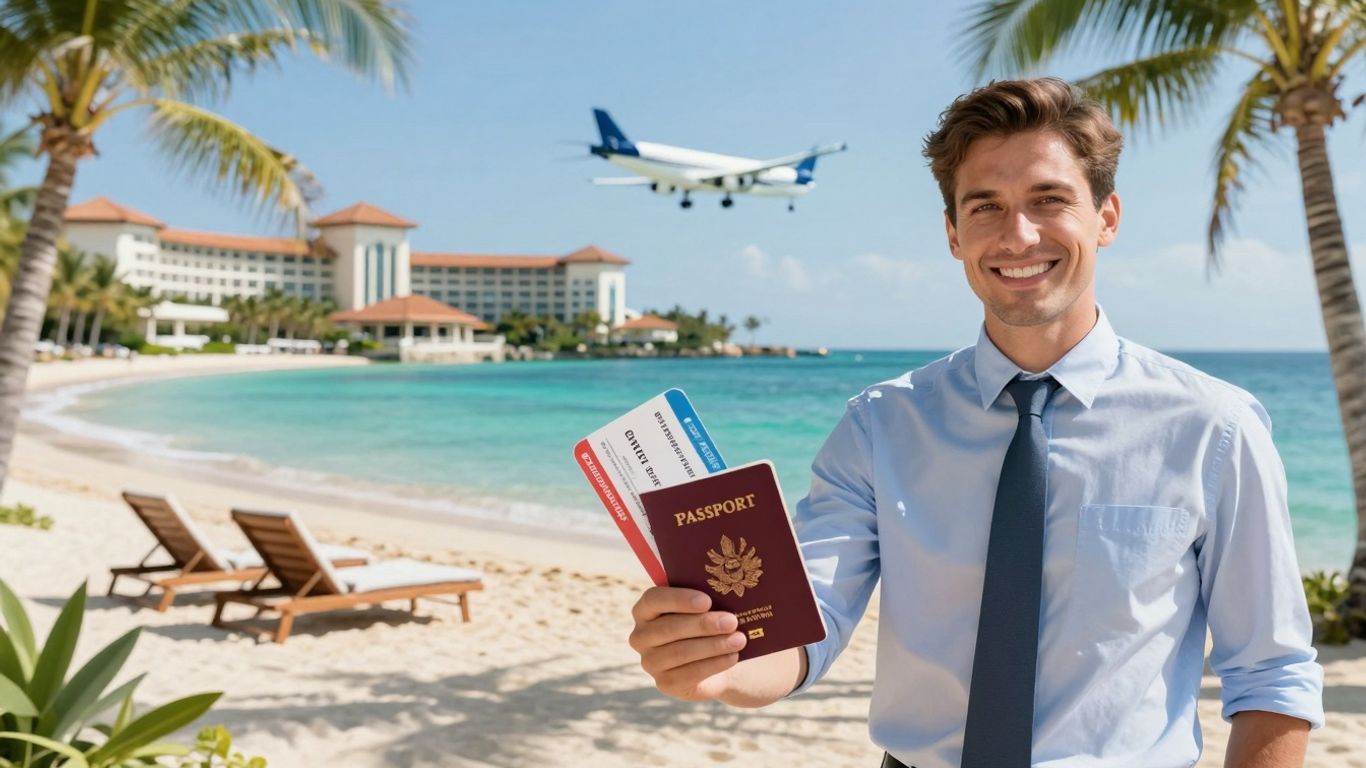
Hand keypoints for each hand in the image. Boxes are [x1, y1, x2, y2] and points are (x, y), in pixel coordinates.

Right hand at [628, 586, 747, 700]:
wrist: (711, 659)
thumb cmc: (704, 624)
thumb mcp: (702, 608)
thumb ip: (704, 599)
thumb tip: (723, 589)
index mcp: (645, 610)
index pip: (654, 599)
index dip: (679, 599)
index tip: (707, 601)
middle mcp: (640, 636)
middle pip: (668, 628)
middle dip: (703, 624)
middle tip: (731, 621)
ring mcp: (650, 662)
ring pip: (680, 652)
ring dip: (713, 645)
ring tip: (739, 640)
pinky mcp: (664, 683)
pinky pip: (688, 674)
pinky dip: (714, 664)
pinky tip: (732, 656)